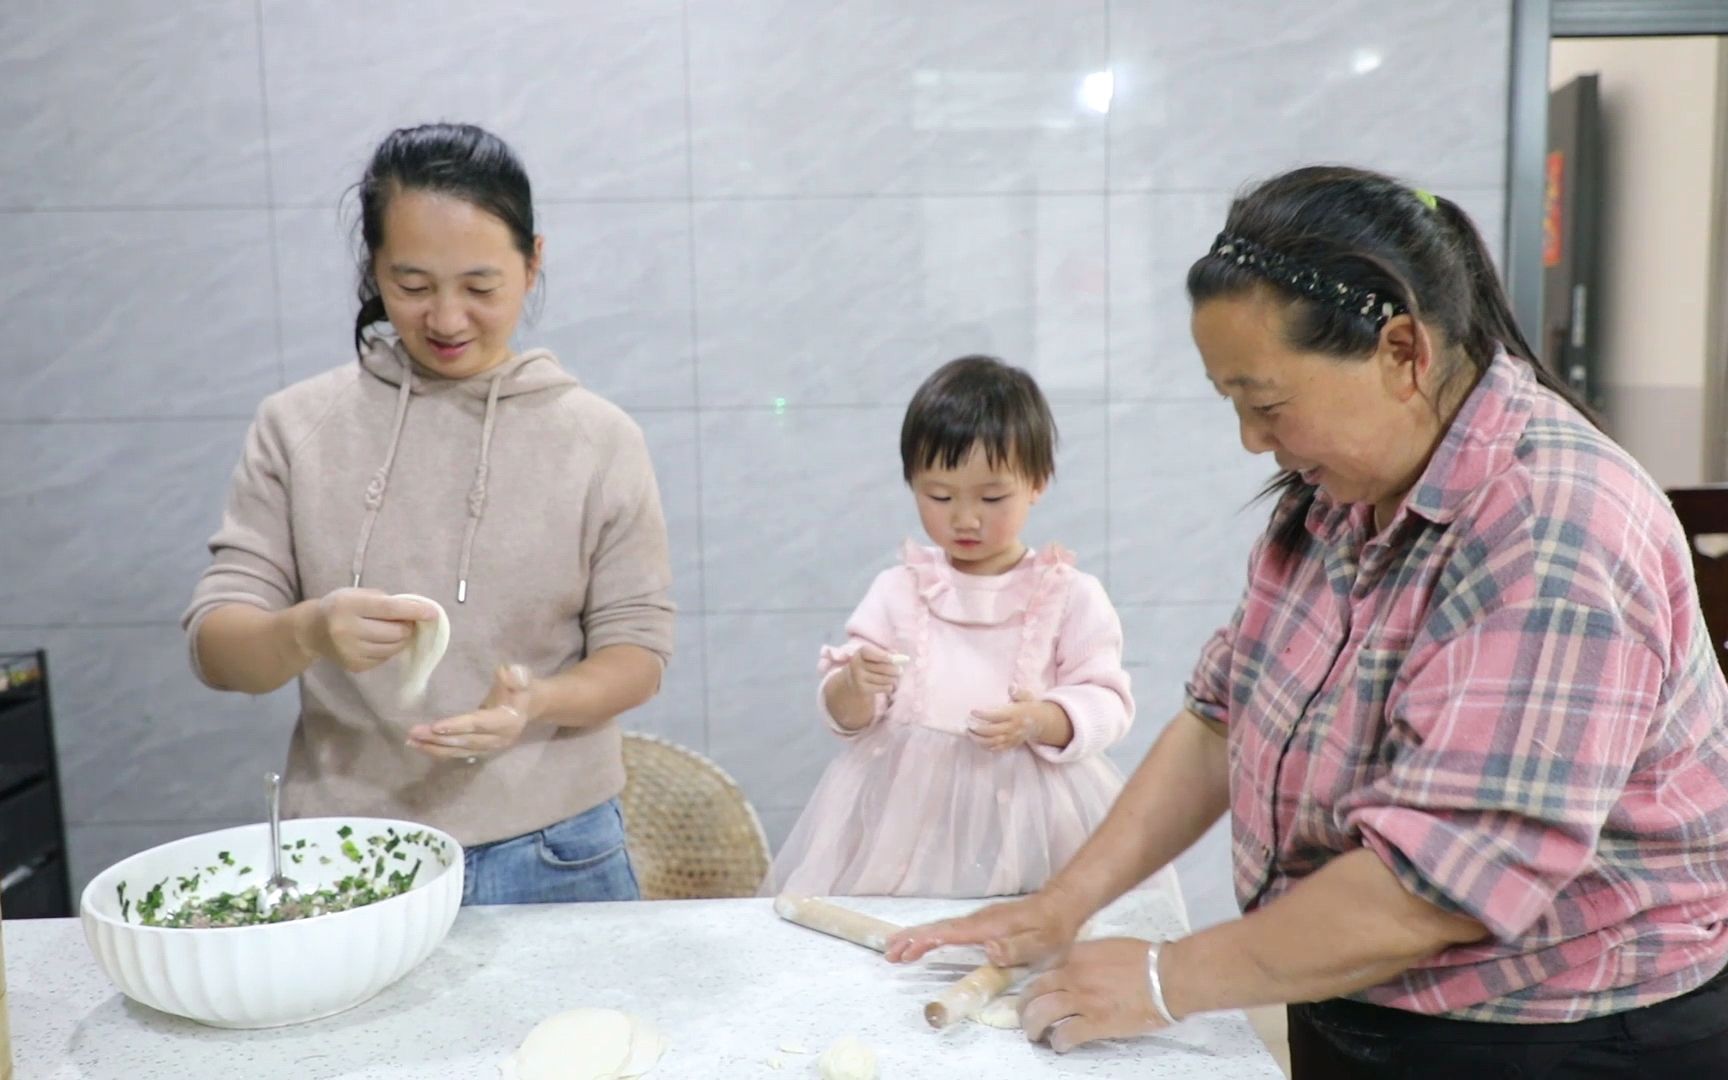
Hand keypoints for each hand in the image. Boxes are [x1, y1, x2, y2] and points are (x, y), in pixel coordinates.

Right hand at [296, 589, 438, 672]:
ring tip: (392, 630)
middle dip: (407, 627)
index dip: (415, 611)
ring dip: (400, 639)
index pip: (390, 609)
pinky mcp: (354, 666)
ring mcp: (349, 651)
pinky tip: (377, 640)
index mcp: (348, 605)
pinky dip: (388, 649)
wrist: (311, 630)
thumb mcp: (358, 594)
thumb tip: (418, 613)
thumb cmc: (341, 606)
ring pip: (393, 648)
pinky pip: (384, 658)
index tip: (433, 613)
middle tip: (405, 621)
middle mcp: (346, 629)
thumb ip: (386, 601)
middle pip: (395, 633)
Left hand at [408, 663, 533, 760]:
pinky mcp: (481, 751)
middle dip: (438, 739)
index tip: (435, 726)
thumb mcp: (523, 678)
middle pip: (465, 741)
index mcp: (507, 722)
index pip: (478, 724)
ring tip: (411, 741)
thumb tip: (508, 671)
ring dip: (434, 747)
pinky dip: (438, 751)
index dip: (457, 726)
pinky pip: (457, 754)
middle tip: (413, 732)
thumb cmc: (522, 688)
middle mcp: (497, 739)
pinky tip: (420, 746)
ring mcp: (489, 748)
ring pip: (458, 751)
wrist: (530, 706)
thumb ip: (517, 676)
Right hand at [842, 644, 903, 697]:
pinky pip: (884, 687)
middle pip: (882, 667)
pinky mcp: (863, 690)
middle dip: (895, 670)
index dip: (882, 655)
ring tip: (894, 678)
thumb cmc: (870, 665)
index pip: (869, 652)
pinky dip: (889, 687)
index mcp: (860, 653)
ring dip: (894, 679)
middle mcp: (856, 665)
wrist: (854, 682)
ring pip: (885, 679)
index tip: (893, 659)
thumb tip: (896, 654)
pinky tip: (887, 685)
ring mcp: (858, 678)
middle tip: (900, 671)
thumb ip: (886, 653)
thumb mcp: (875, 657)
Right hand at [885, 888, 1083, 968]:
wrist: (1062, 906)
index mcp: (988, 927)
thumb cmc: (1053, 929)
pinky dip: (932, 935)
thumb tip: (988, 950)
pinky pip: (950, 930)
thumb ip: (1016, 949)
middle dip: (911, 939)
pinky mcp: (983, 924)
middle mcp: (978, 922)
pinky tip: (926, 942)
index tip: (903, 951)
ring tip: (895, 950)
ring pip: (941, 928)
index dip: (924, 942)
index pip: (948, 933)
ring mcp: (980, 921)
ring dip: (917, 938)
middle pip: (937, 928)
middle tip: (888, 953)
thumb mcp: (1042, 944)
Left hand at [968, 686, 1056, 750]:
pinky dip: (986, 747)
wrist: (1041, 723)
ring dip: (979, 739)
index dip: (984, 714)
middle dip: (978, 729)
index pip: (997, 715)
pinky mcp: (1011, 744)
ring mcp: (1012, 738)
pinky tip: (977, 741)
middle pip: (993, 731)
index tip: (973, 711)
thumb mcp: (1027, 696)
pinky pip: (997, 748)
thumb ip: (1019, 692)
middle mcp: (1013, 727)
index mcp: (1016, 714)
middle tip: (968, 723)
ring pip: (993, 742)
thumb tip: (1011, 686)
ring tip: (969, 733)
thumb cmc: (1029, 707)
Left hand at [1021, 938, 1169, 1052]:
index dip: (1032, 981)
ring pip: (1041, 1013)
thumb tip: (1078, 967)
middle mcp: (1072, 975)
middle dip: (1024, 1006)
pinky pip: (1066, 1034)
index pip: (1040, 967)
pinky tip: (1060, 1046)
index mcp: (1076, 954)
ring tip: (1034, 1034)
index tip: (1032, 991)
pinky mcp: (1095, 1022)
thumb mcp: (1107, 946)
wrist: (1167, 976)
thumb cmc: (1146, 959)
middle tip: (1025, 1016)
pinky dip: (1059, 1042)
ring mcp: (1082, 999)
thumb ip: (1086, 956)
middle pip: (1034, 991)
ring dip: (1033, 1026)